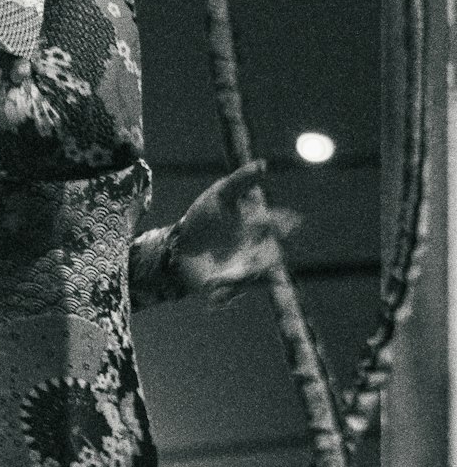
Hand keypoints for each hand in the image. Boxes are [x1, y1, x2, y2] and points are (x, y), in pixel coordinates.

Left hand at [171, 160, 298, 307]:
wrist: (179, 243)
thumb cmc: (204, 216)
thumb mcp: (221, 194)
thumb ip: (241, 181)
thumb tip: (263, 164)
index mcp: (256, 228)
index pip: (275, 226)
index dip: (283, 224)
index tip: (288, 222)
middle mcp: (253, 251)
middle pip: (267, 258)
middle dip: (263, 262)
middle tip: (256, 264)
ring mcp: (240, 271)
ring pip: (248, 279)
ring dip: (237, 281)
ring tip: (220, 281)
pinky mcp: (224, 287)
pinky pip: (227, 295)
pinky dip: (221, 298)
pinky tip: (212, 301)